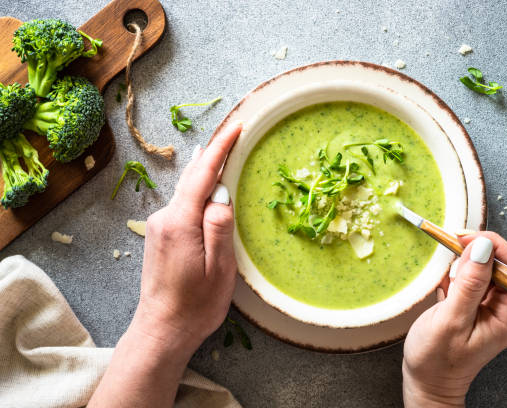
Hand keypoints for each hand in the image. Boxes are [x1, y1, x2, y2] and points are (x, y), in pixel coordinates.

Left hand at [132, 122, 242, 358]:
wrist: (162, 330)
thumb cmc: (196, 305)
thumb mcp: (220, 269)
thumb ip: (219, 227)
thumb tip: (221, 194)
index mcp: (180, 223)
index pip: (202, 175)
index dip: (220, 148)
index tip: (237, 128)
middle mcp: (164, 218)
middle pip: (193, 178)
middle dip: (214, 155)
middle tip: (235, 134)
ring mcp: (158, 226)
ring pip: (188, 192)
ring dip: (207, 176)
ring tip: (226, 157)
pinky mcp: (159, 234)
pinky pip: (183, 205)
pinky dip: (199, 194)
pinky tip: (209, 192)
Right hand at [402, 232, 506, 406]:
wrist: (428, 383)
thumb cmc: (437, 360)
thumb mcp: (451, 320)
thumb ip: (469, 283)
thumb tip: (483, 247)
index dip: (488, 244)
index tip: (459, 237)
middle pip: (500, 262)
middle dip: (473, 255)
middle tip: (448, 260)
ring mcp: (495, 306)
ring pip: (484, 267)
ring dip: (462, 266)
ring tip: (446, 285)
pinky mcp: (480, 305)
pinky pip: (473, 278)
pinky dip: (456, 275)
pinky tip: (445, 289)